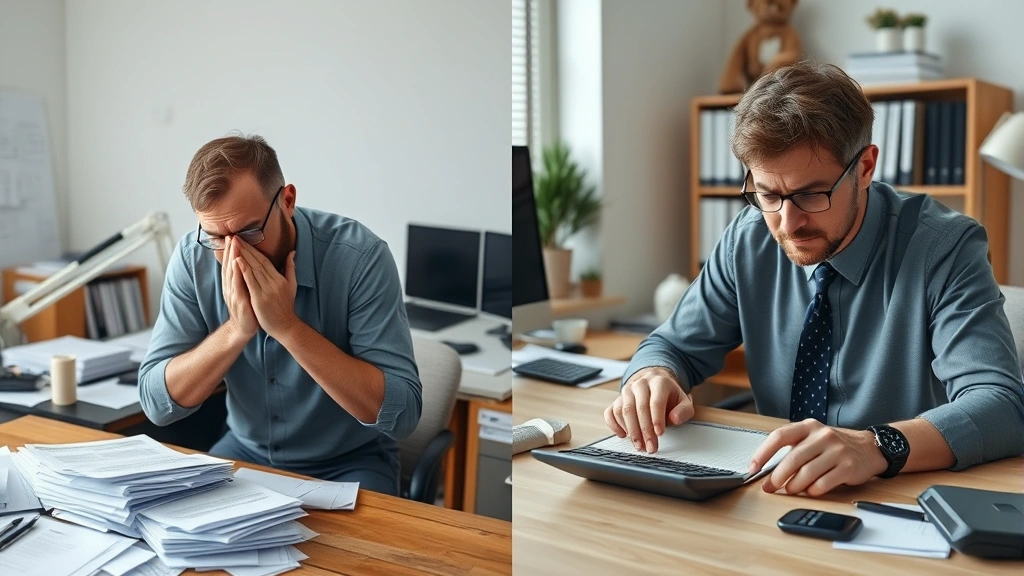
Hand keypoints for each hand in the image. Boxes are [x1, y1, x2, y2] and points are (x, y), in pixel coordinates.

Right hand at [221, 237, 257, 338]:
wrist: (245, 327)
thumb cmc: (248, 307)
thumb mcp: (247, 290)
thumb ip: (247, 276)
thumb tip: (247, 264)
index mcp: (233, 283)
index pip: (232, 263)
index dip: (232, 250)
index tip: (233, 236)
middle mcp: (230, 286)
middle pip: (229, 265)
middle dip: (229, 250)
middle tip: (230, 236)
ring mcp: (233, 293)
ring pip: (231, 272)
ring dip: (231, 257)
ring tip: (233, 245)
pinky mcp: (238, 301)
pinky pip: (237, 285)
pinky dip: (236, 273)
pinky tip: (237, 264)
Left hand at [234, 240, 298, 338]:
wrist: (286, 326)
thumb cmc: (286, 306)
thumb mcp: (292, 285)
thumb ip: (291, 268)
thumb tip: (292, 252)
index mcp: (279, 278)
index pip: (264, 260)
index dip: (253, 249)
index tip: (243, 239)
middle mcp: (273, 282)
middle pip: (257, 262)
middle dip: (245, 248)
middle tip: (234, 237)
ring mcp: (267, 290)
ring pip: (253, 269)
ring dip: (242, 255)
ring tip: (233, 244)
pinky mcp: (260, 298)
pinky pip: (251, 282)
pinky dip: (244, 271)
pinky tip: (237, 261)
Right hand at [603, 367, 693, 452]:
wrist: (654, 382)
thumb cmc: (669, 395)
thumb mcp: (684, 401)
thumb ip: (684, 411)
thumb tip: (674, 419)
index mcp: (658, 382)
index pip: (655, 401)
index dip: (657, 419)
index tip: (659, 433)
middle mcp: (640, 384)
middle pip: (638, 408)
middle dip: (644, 430)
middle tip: (650, 446)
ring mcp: (626, 391)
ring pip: (623, 411)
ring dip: (631, 431)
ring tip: (639, 445)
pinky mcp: (616, 399)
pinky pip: (610, 412)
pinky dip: (614, 425)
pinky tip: (623, 435)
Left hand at [748, 419, 888, 496]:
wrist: (868, 448)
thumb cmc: (833, 446)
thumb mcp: (813, 438)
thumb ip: (793, 449)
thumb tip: (767, 470)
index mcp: (808, 426)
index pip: (779, 436)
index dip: (763, 453)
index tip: (753, 467)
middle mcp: (822, 436)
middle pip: (792, 459)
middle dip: (777, 477)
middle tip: (769, 487)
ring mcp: (836, 450)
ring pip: (807, 473)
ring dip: (794, 486)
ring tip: (790, 490)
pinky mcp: (848, 467)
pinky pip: (823, 483)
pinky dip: (812, 491)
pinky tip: (810, 491)